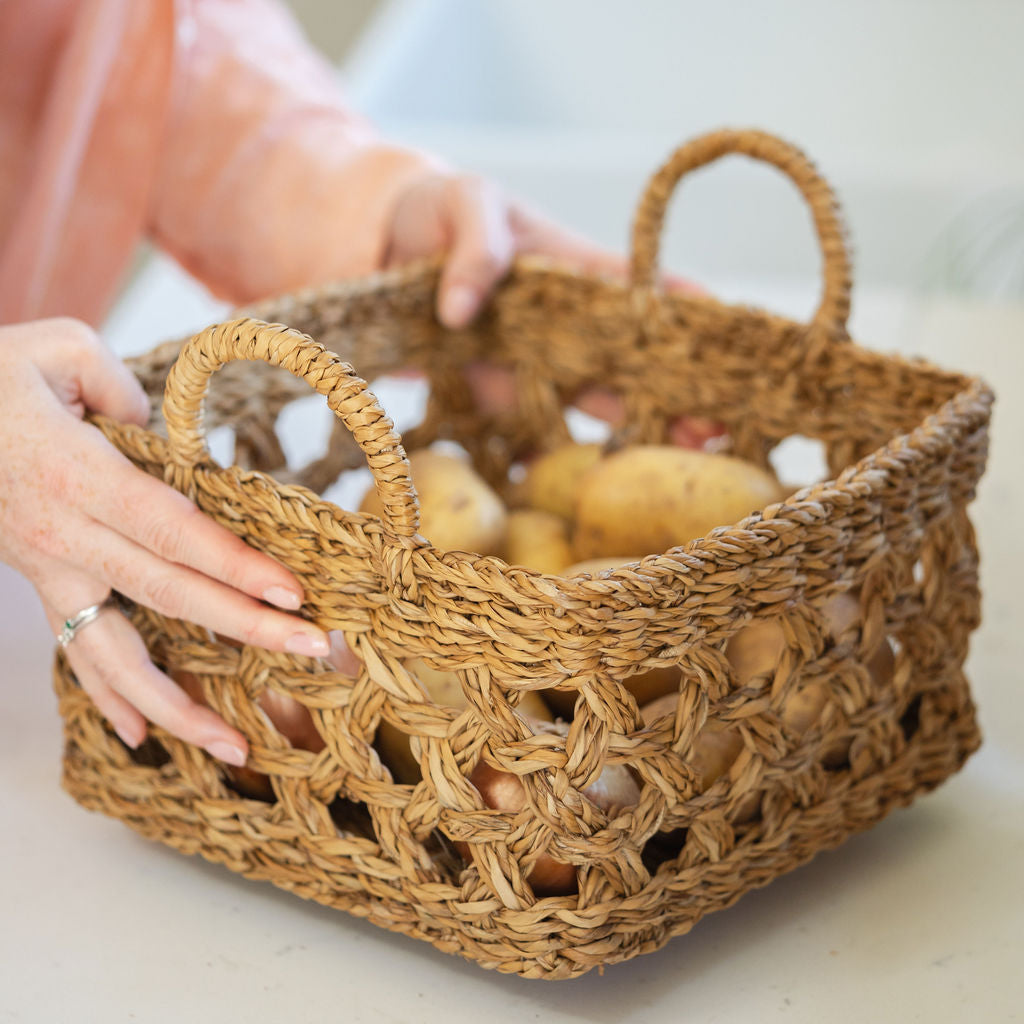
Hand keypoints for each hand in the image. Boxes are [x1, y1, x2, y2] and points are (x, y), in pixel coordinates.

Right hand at [0, 319, 329, 763]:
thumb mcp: (60, 350)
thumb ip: (125, 389)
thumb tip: (171, 441)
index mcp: (78, 474)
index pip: (170, 529)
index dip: (231, 564)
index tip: (291, 591)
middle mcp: (66, 535)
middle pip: (167, 593)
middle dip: (244, 627)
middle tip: (311, 649)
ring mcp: (50, 570)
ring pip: (116, 653)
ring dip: (177, 703)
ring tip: (233, 747)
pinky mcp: (41, 584)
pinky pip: (75, 653)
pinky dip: (108, 699)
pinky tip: (143, 737)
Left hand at [383, 171, 722, 445]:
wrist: (371, 246)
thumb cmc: (432, 210)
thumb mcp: (463, 202)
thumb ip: (477, 247)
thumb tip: (464, 312)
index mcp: (570, 270)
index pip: (641, 291)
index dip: (688, 315)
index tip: (737, 344)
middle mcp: (560, 324)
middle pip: (631, 360)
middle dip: (678, 391)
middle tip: (720, 428)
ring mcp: (530, 363)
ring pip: (597, 398)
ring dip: (638, 427)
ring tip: (682, 457)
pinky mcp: (493, 395)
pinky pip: (535, 427)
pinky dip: (566, 452)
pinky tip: (600, 478)